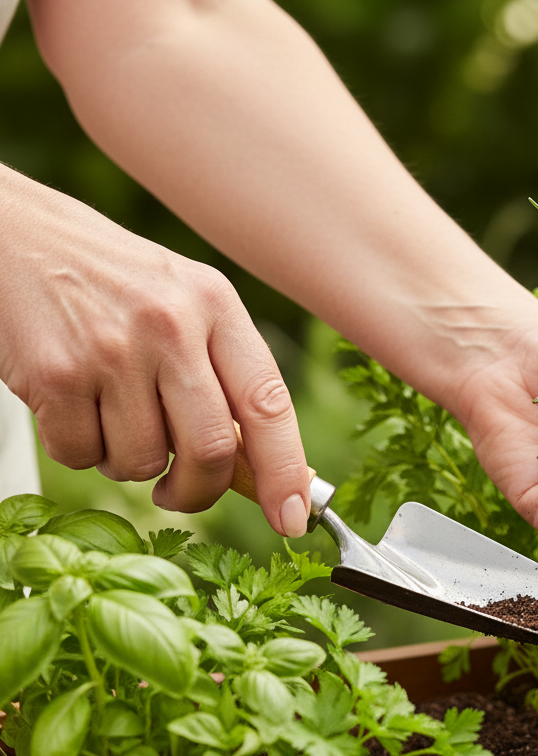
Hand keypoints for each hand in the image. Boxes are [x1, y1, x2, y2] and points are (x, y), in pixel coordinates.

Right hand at [0, 169, 310, 536]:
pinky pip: (81, 455)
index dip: (285, 471)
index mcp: (217, 306)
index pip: (269, 403)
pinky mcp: (56, 373)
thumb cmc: (115, 284)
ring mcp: (112, 349)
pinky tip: (74, 406)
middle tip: (179, 491)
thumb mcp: (187, 306)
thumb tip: (258, 472)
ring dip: (129, 463)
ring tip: (113, 416)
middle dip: (198, 490)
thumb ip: (225, 377)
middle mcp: (171, 325)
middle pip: (211, 449)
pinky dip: (80, 451)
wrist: (16, 237)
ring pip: (143, 462)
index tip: (292, 518)